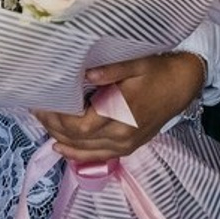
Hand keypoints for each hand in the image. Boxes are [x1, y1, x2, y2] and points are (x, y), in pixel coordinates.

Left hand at [34, 52, 204, 163]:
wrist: (182, 85)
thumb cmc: (157, 71)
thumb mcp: (136, 63)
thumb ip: (110, 70)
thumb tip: (83, 74)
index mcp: (121, 114)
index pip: (80, 126)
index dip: (57, 118)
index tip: (42, 102)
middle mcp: (122, 135)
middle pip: (78, 140)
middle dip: (54, 126)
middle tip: (37, 110)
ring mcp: (125, 144)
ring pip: (86, 150)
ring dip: (62, 139)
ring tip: (45, 123)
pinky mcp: (128, 147)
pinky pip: (98, 155)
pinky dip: (77, 153)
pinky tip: (61, 146)